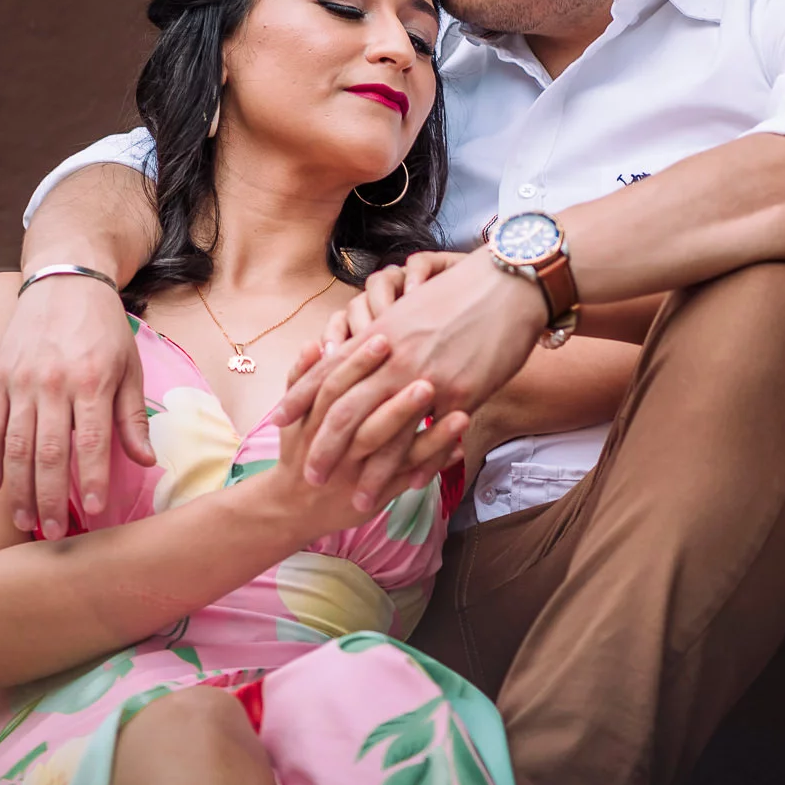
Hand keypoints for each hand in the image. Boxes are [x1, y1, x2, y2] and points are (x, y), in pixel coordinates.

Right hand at [0, 275, 154, 538]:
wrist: (64, 280)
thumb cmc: (104, 328)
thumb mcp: (130, 366)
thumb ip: (132, 417)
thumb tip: (147, 461)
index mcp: (92, 381)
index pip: (92, 441)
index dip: (93, 479)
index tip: (95, 510)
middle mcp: (54, 383)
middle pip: (50, 451)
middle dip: (51, 496)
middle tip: (52, 532)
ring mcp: (21, 381)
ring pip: (15, 444)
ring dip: (19, 487)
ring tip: (24, 520)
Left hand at [272, 252, 544, 501]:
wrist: (507, 284)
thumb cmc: (460, 292)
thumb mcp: (410, 308)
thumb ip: (382, 333)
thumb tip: (357, 347)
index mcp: (378, 334)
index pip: (327, 371)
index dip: (299, 399)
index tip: (277, 423)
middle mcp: (393, 358)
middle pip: (346, 410)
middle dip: (325, 449)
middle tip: (310, 477)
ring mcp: (426, 377)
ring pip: (387, 434)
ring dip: (371, 473)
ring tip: (358, 500)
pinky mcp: (461, 392)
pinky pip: (433, 437)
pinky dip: (419, 466)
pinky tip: (410, 486)